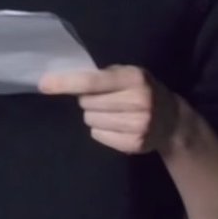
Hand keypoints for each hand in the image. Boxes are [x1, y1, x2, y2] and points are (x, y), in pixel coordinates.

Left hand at [38, 64, 182, 153]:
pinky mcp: (133, 144)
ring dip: (95, 116)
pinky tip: (117, 126)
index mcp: (134, 79)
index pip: (92, 81)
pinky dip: (102, 131)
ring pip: (91, 121)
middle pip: (87, 103)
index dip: (66, 83)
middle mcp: (137, 101)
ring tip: (113, 113)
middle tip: (105, 100)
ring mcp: (137, 125)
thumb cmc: (142, 90)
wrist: (172, 121)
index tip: (44, 84)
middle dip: (88, 101)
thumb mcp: (129, 74)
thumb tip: (65, 79)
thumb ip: (103, 76)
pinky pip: (98, 136)